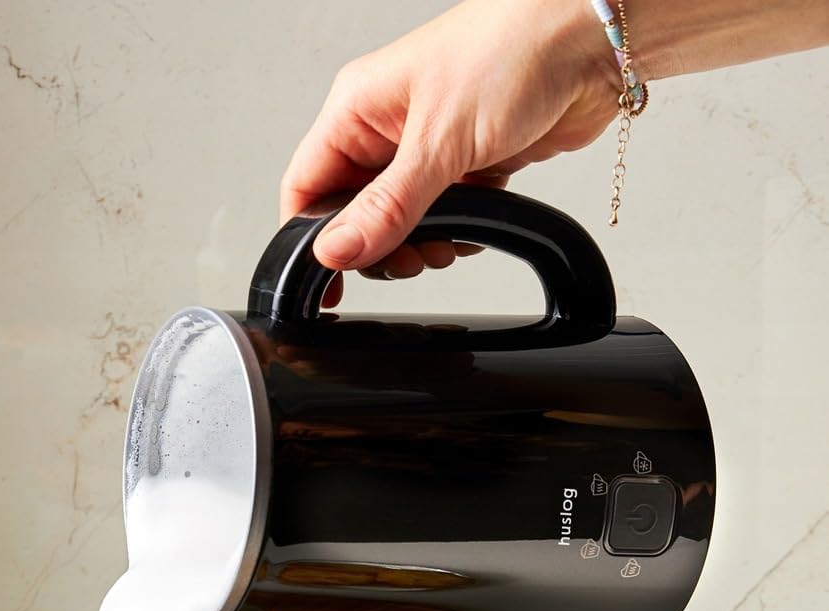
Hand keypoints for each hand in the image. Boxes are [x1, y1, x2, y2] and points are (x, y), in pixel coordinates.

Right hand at [280, 0, 620, 303]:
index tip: (327, 282)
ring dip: (420, 245)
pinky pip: (444, 218)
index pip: (307, 186)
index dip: (309, 240)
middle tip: (407, 261)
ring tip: (446, 244)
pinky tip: (476, 226)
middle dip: (377, 249)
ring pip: (399, 222)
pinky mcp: (466, 164)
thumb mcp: (437, 141)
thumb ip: (386, 207)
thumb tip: (334, 252)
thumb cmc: (510, 51)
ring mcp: (427, 147)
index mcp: (358, 108)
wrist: (589, 41)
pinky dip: (458, 234)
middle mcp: (387, 128)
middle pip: (352, 214)